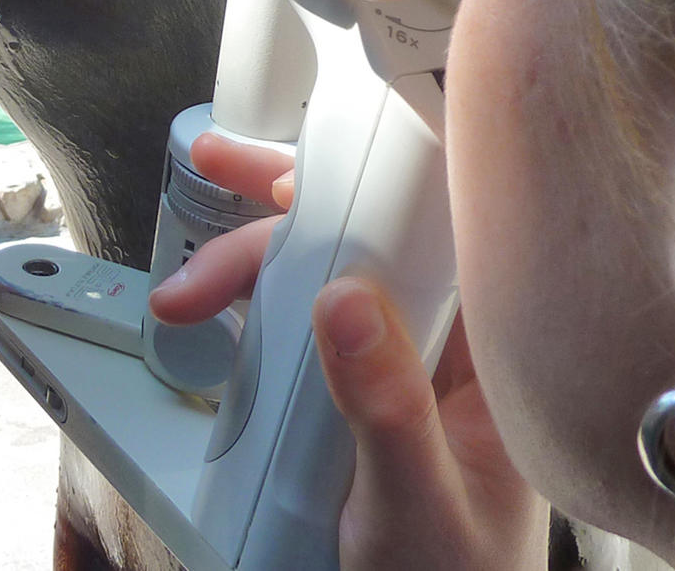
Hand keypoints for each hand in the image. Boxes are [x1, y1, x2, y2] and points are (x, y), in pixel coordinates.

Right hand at [147, 136, 545, 570]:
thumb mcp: (418, 507)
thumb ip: (388, 408)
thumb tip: (346, 299)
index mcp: (488, 359)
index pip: (432, 235)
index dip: (360, 183)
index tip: (282, 168)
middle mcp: (447, 352)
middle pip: (361, 247)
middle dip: (270, 233)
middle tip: (197, 264)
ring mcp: (401, 374)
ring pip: (324, 283)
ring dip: (251, 272)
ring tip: (185, 297)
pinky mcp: (357, 401)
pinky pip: (306, 333)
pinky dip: (254, 315)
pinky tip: (217, 318)